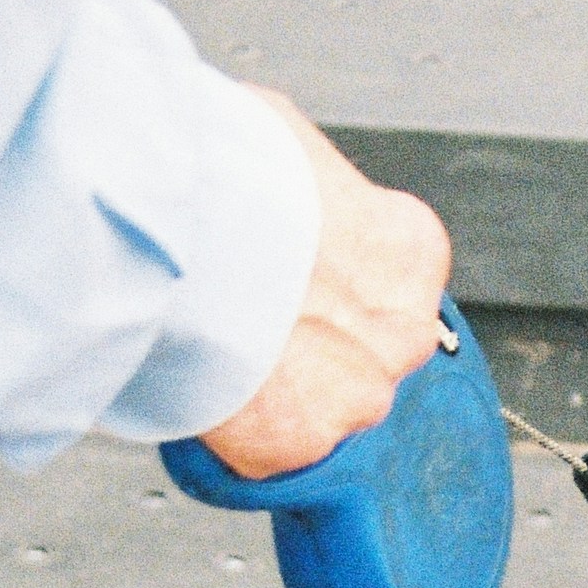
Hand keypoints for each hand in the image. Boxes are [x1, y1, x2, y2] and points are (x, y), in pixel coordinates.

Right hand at [199, 90, 451, 478]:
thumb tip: (277, 188)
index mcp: (410, 248)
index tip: (289, 273)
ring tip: (209, 344)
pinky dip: (228, 426)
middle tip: (244, 314)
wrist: (178, 235)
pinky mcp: (298, 445)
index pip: (390, 276)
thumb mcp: (280, 141)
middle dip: (308, 339)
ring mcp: (356, 397)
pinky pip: (263, 445)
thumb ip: (302, 189)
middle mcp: (402, 333)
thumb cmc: (226, 174)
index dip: (330, 275)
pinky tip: (196, 380)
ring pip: (318, 405)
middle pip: (360, 349)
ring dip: (270, 387)